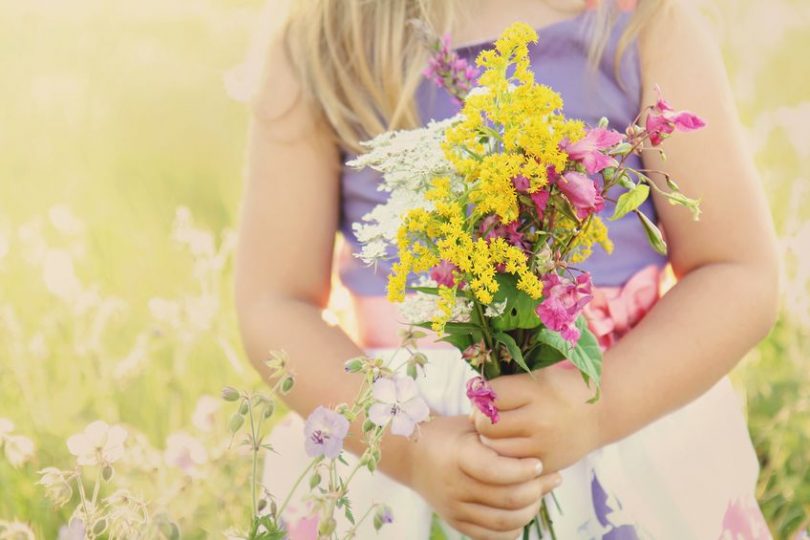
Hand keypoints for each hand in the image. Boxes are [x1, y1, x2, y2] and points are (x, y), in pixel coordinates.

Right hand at [408, 415, 561, 539]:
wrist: (412, 456)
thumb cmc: (448, 434)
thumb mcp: (470, 425)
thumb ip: (499, 434)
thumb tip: (535, 443)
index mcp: (458, 456)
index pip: (494, 470)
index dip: (522, 470)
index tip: (538, 462)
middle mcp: (455, 486)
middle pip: (506, 499)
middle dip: (537, 490)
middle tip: (552, 477)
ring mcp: (455, 509)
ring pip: (504, 522)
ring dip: (531, 510)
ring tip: (540, 493)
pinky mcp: (456, 523)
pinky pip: (493, 537)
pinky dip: (514, 528)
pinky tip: (524, 511)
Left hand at [472, 367, 606, 473]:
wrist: (600, 413)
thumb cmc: (559, 389)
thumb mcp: (536, 375)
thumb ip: (505, 385)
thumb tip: (473, 407)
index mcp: (535, 391)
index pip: (490, 396)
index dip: (483, 396)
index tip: (488, 398)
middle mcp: (539, 419)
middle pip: (486, 426)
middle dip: (482, 421)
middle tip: (490, 418)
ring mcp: (543, 446)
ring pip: (494, 450)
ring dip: (491, 441)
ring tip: (500, 433)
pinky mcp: (546, 466)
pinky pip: (511, 468)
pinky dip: (506, 459)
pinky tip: (513, 447)